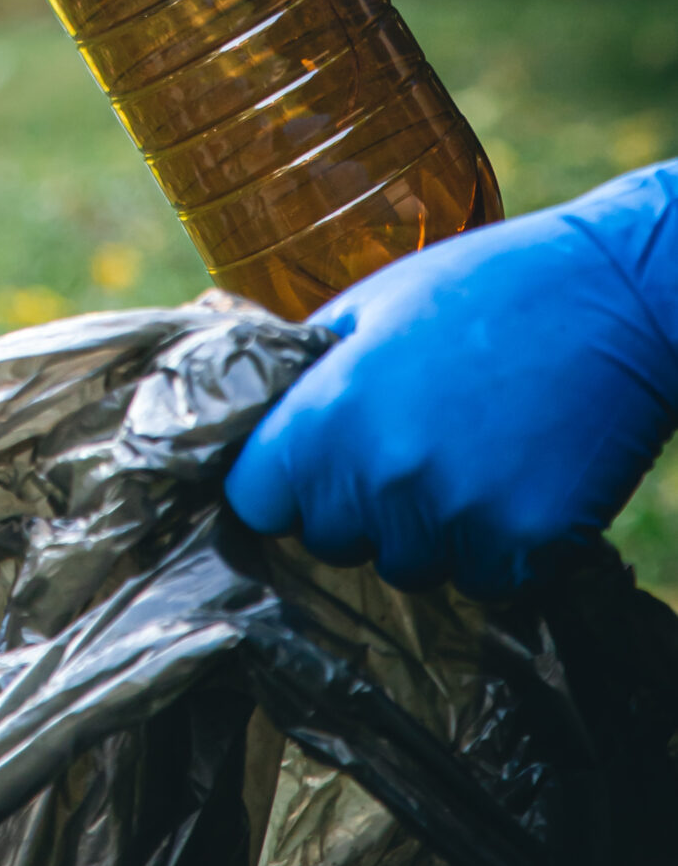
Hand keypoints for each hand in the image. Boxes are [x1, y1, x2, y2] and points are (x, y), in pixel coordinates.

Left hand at [225, 167, 677, 598]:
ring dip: (430, 529)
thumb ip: (307, 374)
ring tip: (470, 449)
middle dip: (357, 507)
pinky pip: (485, 578)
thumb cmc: (482, 287)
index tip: (304, 468)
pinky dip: (498, 544)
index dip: (279, 484)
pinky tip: (518, 474)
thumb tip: (253, 419)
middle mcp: (382, 475)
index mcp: (328, 412)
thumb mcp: (370, 304)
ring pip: (411, 566)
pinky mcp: (525, 546)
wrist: (613, 297)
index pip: (255, 501)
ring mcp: (455, 517)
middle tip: (408, 441)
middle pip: (331, 541)